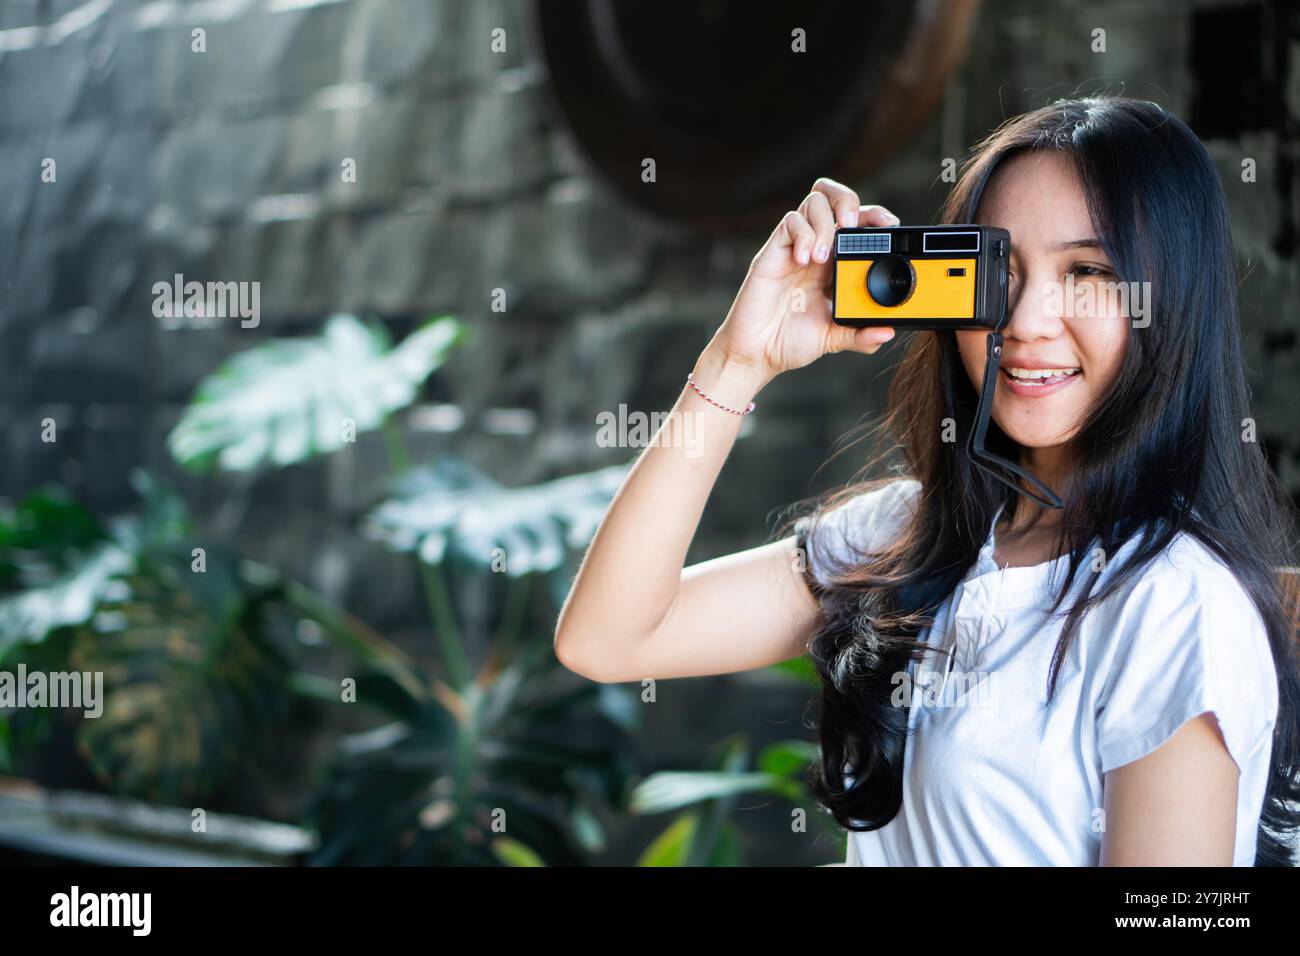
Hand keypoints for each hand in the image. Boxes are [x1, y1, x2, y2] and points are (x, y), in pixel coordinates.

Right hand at [710, 178, 899, 378]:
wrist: (756, 354)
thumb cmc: (790, 341)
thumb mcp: (833, 339)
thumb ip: (860, 334)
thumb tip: (887, 332)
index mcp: (835, 264)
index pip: (858, 222)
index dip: (875, 215)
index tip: (889, 225)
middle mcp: (817, 249)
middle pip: (835, 198)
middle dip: (849, 202)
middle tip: (853, 226)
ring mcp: (794, 248)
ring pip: (814, 202)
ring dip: (825, 223)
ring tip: (823, 256)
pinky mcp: (773, 252)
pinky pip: (790, 223)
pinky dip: (803, 236)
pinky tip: (804, 261)